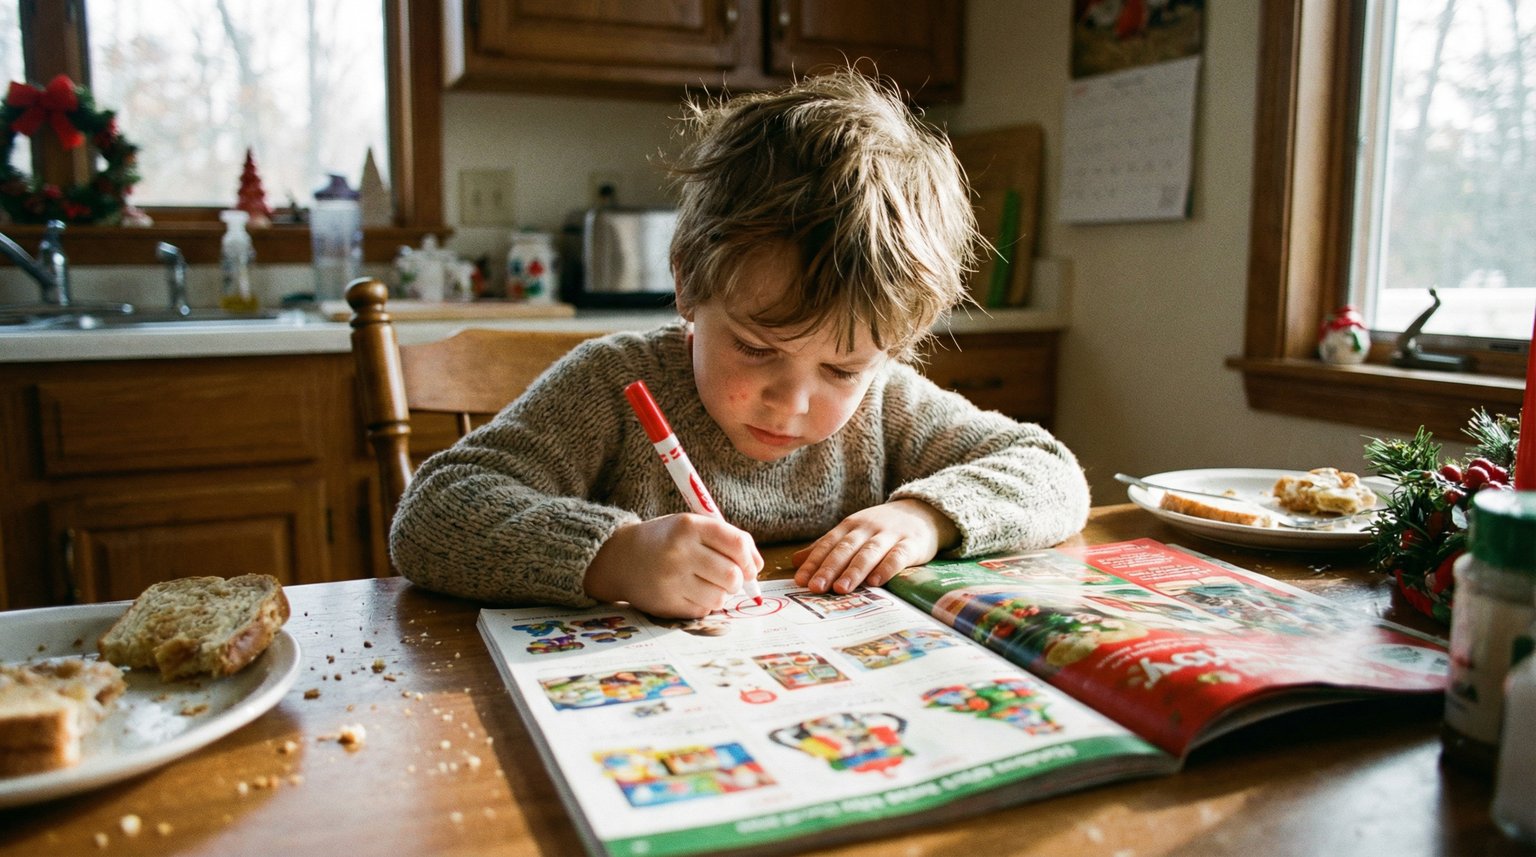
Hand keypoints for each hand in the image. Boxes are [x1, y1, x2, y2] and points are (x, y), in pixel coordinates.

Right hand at [584, 514, 762, 617]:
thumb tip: (758, 567)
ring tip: (706, 584)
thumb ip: (726, 540)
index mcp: (689, 526)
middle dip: (739, 581)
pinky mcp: (666, 603)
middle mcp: (680, 552)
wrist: (621, 558)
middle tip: (730, 578)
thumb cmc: (667, 540)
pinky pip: (703, 611)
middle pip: (733, 576)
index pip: (737, 544)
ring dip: (721, 594)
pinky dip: (704, 604)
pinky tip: (689, 592)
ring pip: (720, 598)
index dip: (751, 559)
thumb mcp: (692, 526)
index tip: (751, 566)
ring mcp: (671, 580)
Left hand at [792, 499, 958, 594]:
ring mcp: (890, 535)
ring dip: (854, 570)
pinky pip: (897, 556)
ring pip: (869, 552)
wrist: (923, 512)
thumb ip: (827, 547)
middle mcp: (867, 528)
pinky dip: (886, 568)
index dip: (814, 562)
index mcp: (850, 526)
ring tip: (841, 588)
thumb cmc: (882, 529)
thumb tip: (796, 561)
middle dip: (829, 568)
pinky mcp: (912, 544)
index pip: (828, 544)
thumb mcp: (853, 533)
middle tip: (815, 587)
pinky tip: (875, 582)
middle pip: (845, 549)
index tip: (800, 580)